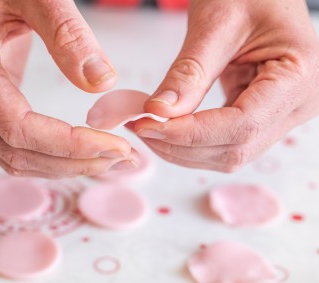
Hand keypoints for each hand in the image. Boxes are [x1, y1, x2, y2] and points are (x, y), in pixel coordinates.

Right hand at [0, 0, 137, 177]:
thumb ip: (68, 33)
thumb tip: (102, 82)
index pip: (17, 127)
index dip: (69, 145)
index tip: (116, 146)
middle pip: (15, 151)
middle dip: (73, 162)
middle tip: (124, 159)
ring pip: (13, 158)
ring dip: (65, 167)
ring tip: (111, 162)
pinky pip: (13, 146)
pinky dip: (51, 157)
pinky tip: (84, 155)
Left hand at [133, 0, 318, 171]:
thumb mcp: (216, 23)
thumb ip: (189, 72)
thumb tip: (160, 111)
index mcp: (299, 76)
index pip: (242, 125)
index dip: (191, 133)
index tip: (149, 126)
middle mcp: (297, 104)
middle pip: (236, 148)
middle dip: (182, 145)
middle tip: (141, 128)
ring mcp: (281, 113)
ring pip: (229, 153)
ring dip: (184, 149)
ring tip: (148, 128)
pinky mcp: (260, 115)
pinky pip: (225, 141)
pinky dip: (192, 140)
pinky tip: (166, 128)